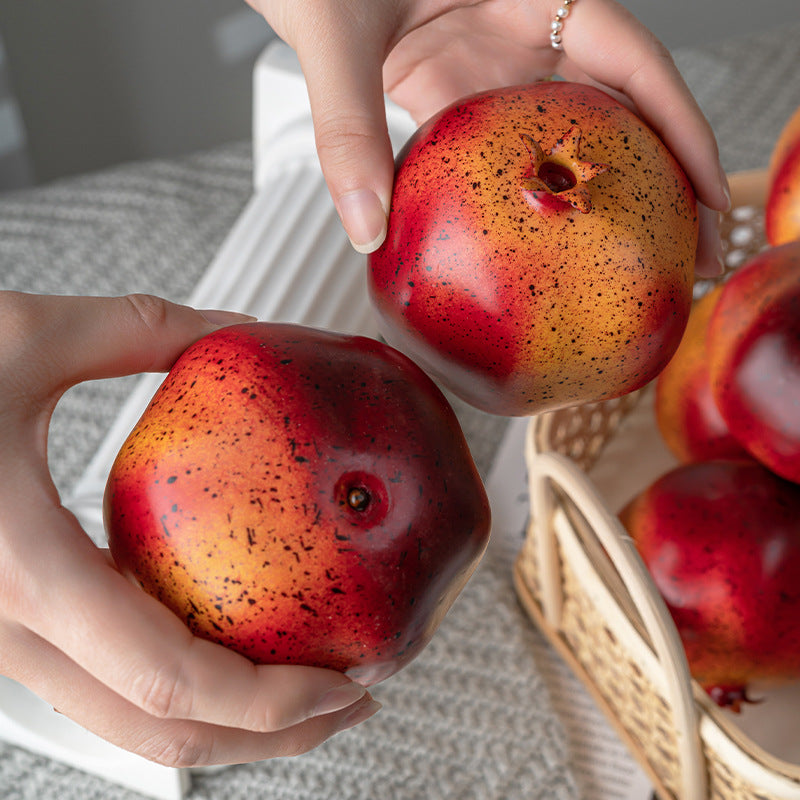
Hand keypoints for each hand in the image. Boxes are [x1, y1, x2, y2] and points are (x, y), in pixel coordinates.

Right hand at [0, 291, 378, 766]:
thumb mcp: (19, 335)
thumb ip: (140, 330)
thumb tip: (235, 330)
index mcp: (18, 570)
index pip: (171, 680)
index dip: (272, 702)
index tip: (346, 685)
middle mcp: (3, 634)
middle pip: (159, 738)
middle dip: (269, 737)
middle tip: (345, 702)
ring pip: (126, 730)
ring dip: (225, 726)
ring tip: (301, 689)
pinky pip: (100, 689)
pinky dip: (175, 690)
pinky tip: (222, 647)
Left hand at [248, 0, 729, 274]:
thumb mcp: (336, 28)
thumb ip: (349, 125)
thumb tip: (368, 228)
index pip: (631, 57)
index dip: (681, 127)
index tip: (707, 193)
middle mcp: (512, 26)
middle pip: (609, 108)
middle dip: (652, 180)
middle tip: (681, 252)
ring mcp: (477, 62)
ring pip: (551, 135)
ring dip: (585, 196)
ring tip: (617, 262)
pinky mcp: (439, 88)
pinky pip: (484, 149)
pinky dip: (504, 193)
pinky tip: (520, 241)